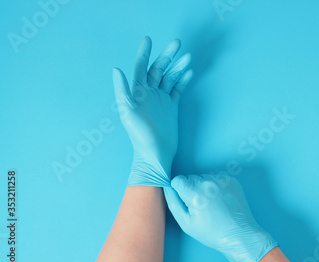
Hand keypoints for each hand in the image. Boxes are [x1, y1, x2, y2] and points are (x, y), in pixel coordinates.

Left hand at [113, 36, 192, 186]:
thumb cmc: (139, 135)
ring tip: (188, 56)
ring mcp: (161, 99)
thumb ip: (122, 90)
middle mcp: (149, 93)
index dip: (144, 53)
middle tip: (177, 43)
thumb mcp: (128, 112)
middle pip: (159, 69)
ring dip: (178, 66)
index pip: (141, 67)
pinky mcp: (171, 107)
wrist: (155, 153)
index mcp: (137, 92)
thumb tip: (116, 69)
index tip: (148, 39)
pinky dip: (183, 80)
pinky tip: (189, 72)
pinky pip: (177, 89)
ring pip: (170, 77)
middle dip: (167, 55)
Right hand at [164, 174, 277, 261]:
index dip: (179, 190)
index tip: (186, 201)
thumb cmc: (212, 232)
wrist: (239, 234)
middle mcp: (208, 182)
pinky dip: (216, 187)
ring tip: (211, 204)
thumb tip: (166, 187)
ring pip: (204, 177)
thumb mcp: (186, 223)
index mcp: (194, 192)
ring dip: (204, 187)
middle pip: (191, 178)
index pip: (178, 180)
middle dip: (191, 188)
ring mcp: (221, 180)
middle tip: (200, 205)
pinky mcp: (231, 180)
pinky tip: (220, 200)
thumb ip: (173, 202)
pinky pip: (217, 179)